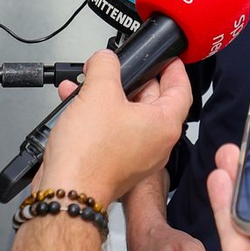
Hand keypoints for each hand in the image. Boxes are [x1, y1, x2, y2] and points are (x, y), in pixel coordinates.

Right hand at [39, 52, 190, 207]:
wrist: (68, 192)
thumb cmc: (89, 155)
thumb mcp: (98, 92)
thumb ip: (105, 65)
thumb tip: (104, 59)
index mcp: (164, 126)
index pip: (181, 89)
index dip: (173, 67)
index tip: (167, 57)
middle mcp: (156, 144)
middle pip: (152, 101)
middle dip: (130, 80)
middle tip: (116, 67)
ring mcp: (136, 157)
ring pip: (127, 116)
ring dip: (107, 96)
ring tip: (87, 84)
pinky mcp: (116, 165)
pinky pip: (113, 132)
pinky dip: (98, 116)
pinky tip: (76, 105)